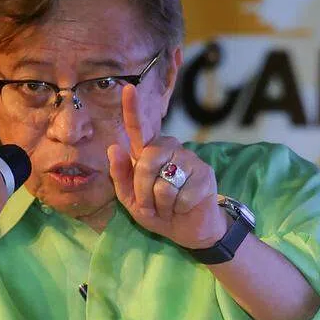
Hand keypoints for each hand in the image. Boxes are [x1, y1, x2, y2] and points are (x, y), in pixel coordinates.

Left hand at [107, 84, 230, 249]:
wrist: (191, 231)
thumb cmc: (160, 212)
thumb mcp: (132, 200)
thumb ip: (121, 176)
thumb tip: (114, 147)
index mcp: (149, 153)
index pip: (139, 130)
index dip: (132, 110)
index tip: (128, 88)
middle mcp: (170, 150)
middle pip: (145, 163)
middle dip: (142, 191)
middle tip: (151, 206)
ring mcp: (190, 160)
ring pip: (162, 183)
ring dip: (160, 204)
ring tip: (169, 207)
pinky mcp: (205, 174)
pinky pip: (179, 195)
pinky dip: (176, 209)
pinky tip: (183, 207)